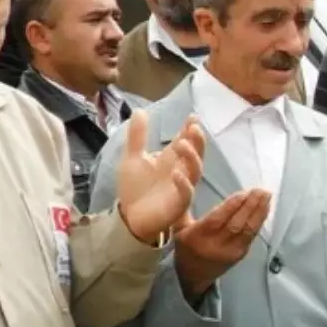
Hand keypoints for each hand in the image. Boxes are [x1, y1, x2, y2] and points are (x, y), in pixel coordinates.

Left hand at [116, 112, 204, 243]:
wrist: (129, 216)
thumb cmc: (134, 187)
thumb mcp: (132, 157)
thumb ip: (138, 136)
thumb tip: (140, 110)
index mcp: (171, 158)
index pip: (185, 140)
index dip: (190, 129)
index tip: (192, 117)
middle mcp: (181, 170)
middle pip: (196, 153)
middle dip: (197, 140)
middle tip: (194, 128)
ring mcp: (182, 187)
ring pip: (195, 171)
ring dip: (192, 157)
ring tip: (182, 144)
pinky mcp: (178, 204)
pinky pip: (186, 193)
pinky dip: (184, 183)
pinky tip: (176, 173)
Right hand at [174, 189, 271, 299]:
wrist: (193, 278)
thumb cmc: (186, 246)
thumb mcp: (179, 227)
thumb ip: (184, 205)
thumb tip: (181, 177)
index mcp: (196, 237)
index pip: (216, 220)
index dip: (231, 206)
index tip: (243, 193)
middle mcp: (214, 245)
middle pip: (235, 224)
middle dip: (250, 206)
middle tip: (259, 190)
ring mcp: (229, 251)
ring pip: (247, 230)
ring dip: (259, 211)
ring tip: (266, 195)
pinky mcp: (240, 254)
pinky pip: (251, 235)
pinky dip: (259, 220)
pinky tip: (265, 208)